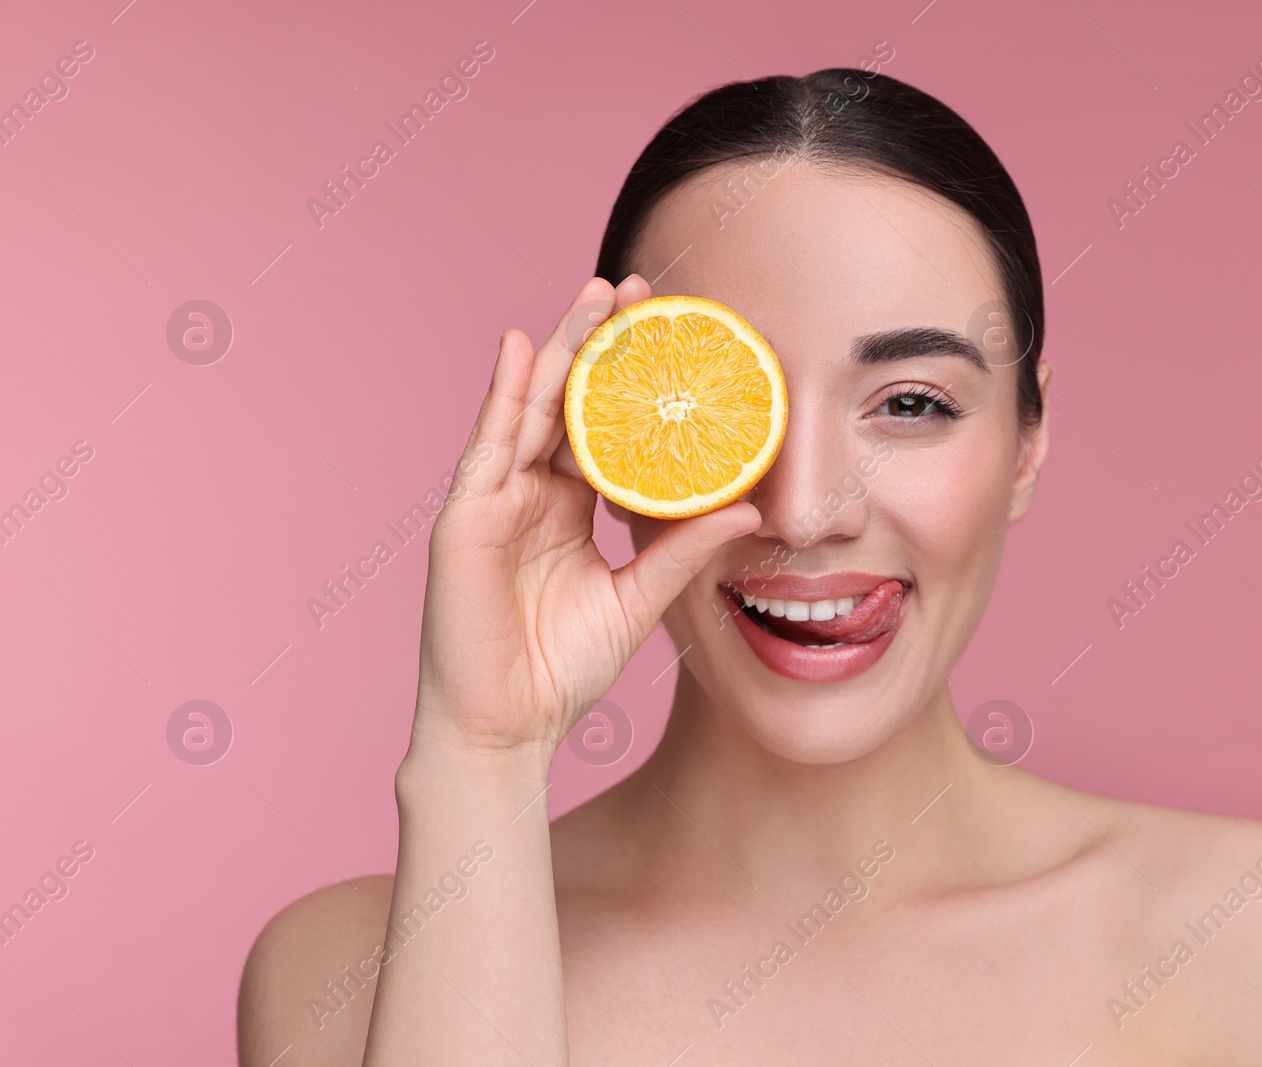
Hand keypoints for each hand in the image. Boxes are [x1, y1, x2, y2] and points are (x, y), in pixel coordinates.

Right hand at [408, 275, 759, 765]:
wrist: (508, 727)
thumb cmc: (562, 670)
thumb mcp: (639, 599)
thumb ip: (683, 550)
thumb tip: (749, 510)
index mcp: (568, 509)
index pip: (602, 428)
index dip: (631, 383)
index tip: (671, 336)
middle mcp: (529, 494)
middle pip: (566, 403)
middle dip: (598, 345)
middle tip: (637, 291)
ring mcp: (494, 500)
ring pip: (530, 409)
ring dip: (559, 349)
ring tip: (594, 297)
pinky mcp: (465, 517)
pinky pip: (486, 445)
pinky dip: (500, 394)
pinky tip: (516, 346)